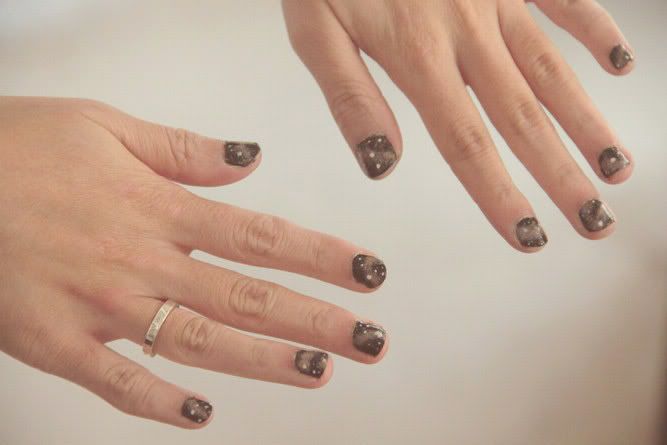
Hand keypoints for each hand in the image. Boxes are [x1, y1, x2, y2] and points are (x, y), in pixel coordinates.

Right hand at [0, 97, 388, 427]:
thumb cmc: (16, 147)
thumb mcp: (104, 125)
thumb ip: (184, 150)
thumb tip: (251, 160)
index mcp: (158, 208)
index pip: (262, 237)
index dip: (323, 256)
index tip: (369, 273)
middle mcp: (142, 263)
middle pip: (248, 297)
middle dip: (316, 319)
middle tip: (370, 338)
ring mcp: (101, 309)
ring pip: (201, 343)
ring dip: (265, 361)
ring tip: (319, 372)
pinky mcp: (55, 344)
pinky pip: (117, 385)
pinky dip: (159, 407)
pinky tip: (201, 419)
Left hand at [283, 0, 634, 250]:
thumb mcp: (314, 30)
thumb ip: (350, 97)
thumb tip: (382, 166)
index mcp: (417, 55)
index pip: (465, 142)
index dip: (498, 194)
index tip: (528, 236)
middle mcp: (466, 33)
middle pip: (521, 118)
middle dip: (560, 176)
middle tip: (592, 222)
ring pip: (551, 70)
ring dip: (586, 122)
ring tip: (615, 169)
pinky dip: (594, 29)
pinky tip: (618, 63)